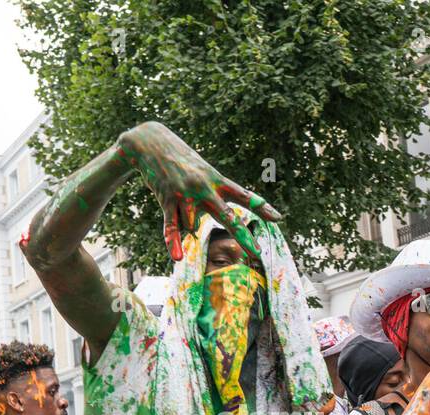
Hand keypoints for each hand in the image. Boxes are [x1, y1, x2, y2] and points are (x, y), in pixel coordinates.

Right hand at [117, 121, 280, 260]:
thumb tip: (196, 232)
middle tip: (256, 253)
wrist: (152, 143)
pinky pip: (171, 227)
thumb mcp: (202, 172)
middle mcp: (204, 188)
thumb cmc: (181, 160)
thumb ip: (207, 199)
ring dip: (186, 221)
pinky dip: (173, 243)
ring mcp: (186, 195)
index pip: (243, 195)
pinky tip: (177, 258)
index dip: (261, 207)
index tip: (277, 218)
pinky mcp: (167, 200)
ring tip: (177, 198)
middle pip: (227, 217)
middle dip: (242, 235)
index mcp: (217, 180)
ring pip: (193, 226)